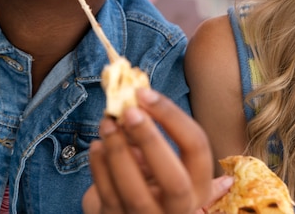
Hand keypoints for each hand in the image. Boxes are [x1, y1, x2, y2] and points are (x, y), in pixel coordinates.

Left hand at [83, 88, 232, 213]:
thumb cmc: (148, 183)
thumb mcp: (161, 164)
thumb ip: (153, 135)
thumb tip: (137, 94)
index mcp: (198, 187)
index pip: (198, 148)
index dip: (173, 116)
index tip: (144, 93)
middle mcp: (179, 208)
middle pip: (174, 180)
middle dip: (151, 141)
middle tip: (128, 110)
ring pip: (136, 193)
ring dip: (118, 152)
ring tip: (106, 124)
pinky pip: (108, 196)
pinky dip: (99, 168)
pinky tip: (96, 146)